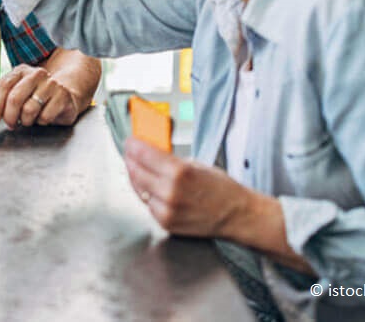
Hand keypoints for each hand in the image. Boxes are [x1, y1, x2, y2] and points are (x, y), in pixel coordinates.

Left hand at [0, 64, 80, 127]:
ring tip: (28, 120)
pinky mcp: (63, 96)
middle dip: (10, 116)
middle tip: (11, 124)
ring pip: (29, 109)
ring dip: (26, 121)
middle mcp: (37, 73)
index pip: (3, 86)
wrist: (64, 97)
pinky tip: (43, 118)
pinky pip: (45, 116)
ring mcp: (52, 84)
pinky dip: (41, 122)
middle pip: (15, 98)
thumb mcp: (13, 92)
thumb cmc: (34, 96)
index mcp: (22, 70)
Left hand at [124, 137, 251, 237]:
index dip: (134, 146)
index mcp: (179, 172)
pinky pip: (148, 205)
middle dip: (130, 160)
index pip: (144, 154)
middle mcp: (170, 192)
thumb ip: (170, 160)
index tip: (130, 142)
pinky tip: (150, 187)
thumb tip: (150, 154)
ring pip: (139, 190)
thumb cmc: (221, 188)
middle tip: (129, 153)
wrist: (235, 214)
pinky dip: (147, 195)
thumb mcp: (196, 164)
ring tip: (137, 168)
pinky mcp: (166, 223)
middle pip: (136, 172)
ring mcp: (166, 210)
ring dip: (136, 177)